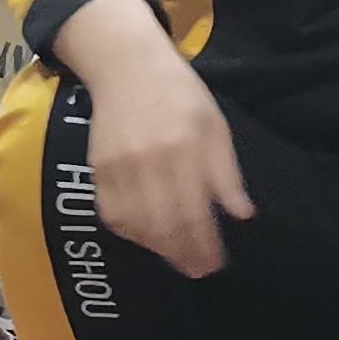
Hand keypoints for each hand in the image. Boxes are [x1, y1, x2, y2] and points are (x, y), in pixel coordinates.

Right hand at [59, 0, 250, 276]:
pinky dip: (131, 233)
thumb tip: (241, 216)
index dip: (206, 244)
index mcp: (183, 148)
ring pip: (137, 226)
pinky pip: (112, 215)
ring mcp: (118, 168)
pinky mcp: (97, 171)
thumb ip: (226, 173)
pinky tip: (147, 238)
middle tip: (198, 271)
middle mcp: (148, 161)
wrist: (127, 69)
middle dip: (184, 254)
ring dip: (158, 249)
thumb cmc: (181, 96)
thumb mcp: (215, 127)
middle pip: (165, 225)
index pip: (195, 211)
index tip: (217, 262)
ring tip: (177, 259)